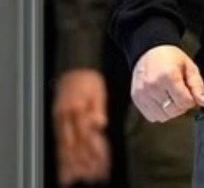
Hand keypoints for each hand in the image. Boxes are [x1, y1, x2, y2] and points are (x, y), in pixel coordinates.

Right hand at [53, 68, 110, 184]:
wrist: (73, 69)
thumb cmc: (89, 80)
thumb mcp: (98, 91)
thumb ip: (99, 108)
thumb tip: (100, 124)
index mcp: (78, 109)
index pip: (88, 135)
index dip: (96, 152)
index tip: (104, 165)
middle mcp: (66, 118)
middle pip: (76, 145)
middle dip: (86, 163)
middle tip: (95, 176)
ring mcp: (59, 122)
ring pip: (65, 148)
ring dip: (73, 165)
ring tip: (80, 178)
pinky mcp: (57, 124)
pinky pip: (59, 145)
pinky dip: (63, 159)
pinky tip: (66, 171)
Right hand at [131, 45, 203, 122]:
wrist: (150, 52)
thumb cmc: (172, 58)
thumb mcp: (190, 67)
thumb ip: (198, 86)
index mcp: (169, 76)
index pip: (184, 102)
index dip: (191, 101)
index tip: (190, 95)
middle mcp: (153, 86)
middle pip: (173, 111)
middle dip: (182, 107)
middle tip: (181, 96)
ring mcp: (142, 93)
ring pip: (162, 117)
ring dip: (170, 111)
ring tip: (171, 98)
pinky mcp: (136, 98)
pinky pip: (150, 116)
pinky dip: (159, 113)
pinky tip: (162, 102)